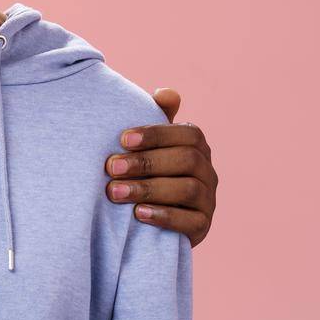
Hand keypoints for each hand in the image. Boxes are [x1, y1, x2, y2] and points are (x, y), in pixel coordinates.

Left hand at [104, 87, 217, 246]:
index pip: (187, 134)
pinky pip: (190, 221)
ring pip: (187, 190)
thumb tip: (164, 92)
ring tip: (114, 192)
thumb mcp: (148, 146)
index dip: (156, 134)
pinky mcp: (203, 226)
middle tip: (110, 167)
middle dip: (146, 162)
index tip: (122, 139)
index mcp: (196, 147)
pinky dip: (164, 216)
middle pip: (187, 160)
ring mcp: (208, 200)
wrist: (149, 221)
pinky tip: (138, 214)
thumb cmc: (144, 172)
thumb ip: (155, 119)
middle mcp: (207, 171)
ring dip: (149, 189)